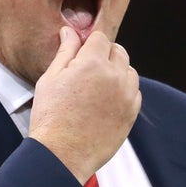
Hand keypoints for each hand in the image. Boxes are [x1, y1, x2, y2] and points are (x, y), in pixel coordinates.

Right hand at [29, 27, 141, 182]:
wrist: (62, 154)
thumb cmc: (51, 117)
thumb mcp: (51, 78)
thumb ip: (66, 52)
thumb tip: (70, 32)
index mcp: (92, 63)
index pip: (100, 38)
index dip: (90, 43)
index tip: (82, 52)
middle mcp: (114, 76)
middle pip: (118, 51)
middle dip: (105, 54)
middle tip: (88, 70)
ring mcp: (126, 95)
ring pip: (129, 70)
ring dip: (117, 72)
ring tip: (97, 86)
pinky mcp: (132, 113)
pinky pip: (134, 92)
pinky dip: (124, 91)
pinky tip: (106, 101)